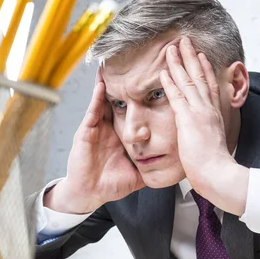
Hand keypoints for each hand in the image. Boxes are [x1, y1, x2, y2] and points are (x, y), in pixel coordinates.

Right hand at [44, 69, 144, 213]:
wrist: (90, 194)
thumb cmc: (110, 184)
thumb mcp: (137, 174)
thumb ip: (154, 167)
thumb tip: (174, 169)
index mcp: (120, 135)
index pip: (132, 112)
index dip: (141, 99)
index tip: (153, 84)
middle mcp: (108, 128)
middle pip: (118, 101)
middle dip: (124, 84)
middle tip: (134, 64)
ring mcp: (96, 129)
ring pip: (103, 101)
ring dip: (107, 84)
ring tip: (113, 65)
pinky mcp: (85, 133)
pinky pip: (92, 112)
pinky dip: (96, 98)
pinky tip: (101, 86)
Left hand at [160, 37, 248, 214]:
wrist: (218, 174)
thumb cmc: (214, 165)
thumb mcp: (212, 143)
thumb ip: (207, 134)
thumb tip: (204, 133)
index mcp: (213, 115)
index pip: (209, 86)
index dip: (204, 69)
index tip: (200, 55)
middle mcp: (208, 109)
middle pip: (200, 76)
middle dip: (192, 57)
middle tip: (185, 41)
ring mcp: (199, 112)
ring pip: (188, 81)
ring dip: (179, 62)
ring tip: (171, 47)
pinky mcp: (188, 119)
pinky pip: (177, 96)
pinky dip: (170, 82)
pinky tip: (164, 70)